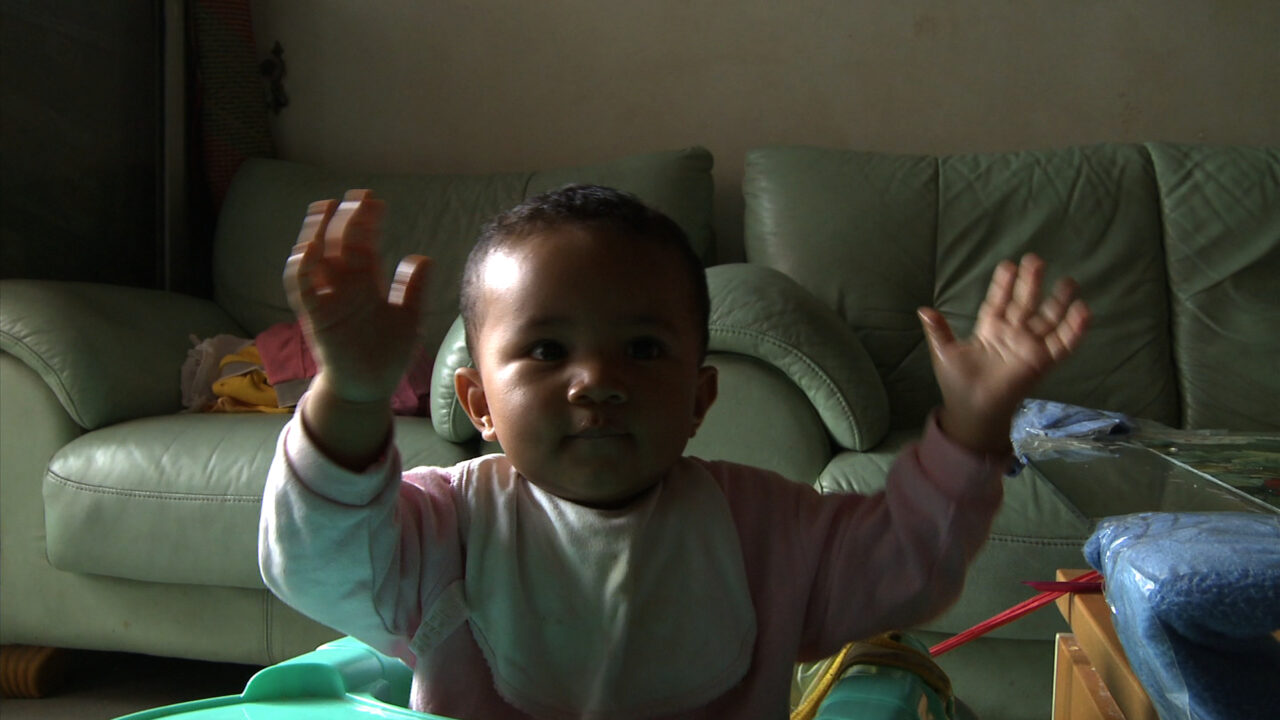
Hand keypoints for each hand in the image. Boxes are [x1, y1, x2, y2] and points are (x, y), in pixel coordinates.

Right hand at [283, 189, 431, 404]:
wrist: (370, 387)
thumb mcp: (408, 317)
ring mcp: (328, 300)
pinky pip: (301, 289)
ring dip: (318, 233)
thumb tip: (423, 257)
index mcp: (366, 283)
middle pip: (339, 244)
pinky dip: (301, 268)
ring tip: (325, 209)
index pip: (363, 243)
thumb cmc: (387, 352)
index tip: (376, 202)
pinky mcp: (315, 317)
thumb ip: (413, 289)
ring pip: (315, 258)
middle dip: (347, 219)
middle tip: (357, 198)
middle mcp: (344, 287)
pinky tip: (309, 249)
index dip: (368, 222)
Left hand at [917, 254, 1089, 452]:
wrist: (971, 410)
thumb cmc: (957, 382)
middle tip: (1036, 260)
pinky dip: (1074, 329)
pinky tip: (1083, 311)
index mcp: (989, 328)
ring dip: (1059, 301)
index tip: (1009, 265)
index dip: (1004, 284)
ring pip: (1048, 319)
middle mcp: (1012, 334)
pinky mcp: (1042, 362)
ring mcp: (1029, 346)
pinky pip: (1062, 344)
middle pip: (1025, 303)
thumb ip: (938, 330)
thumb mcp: (944, 352)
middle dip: (1030, 283)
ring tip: (1069, 282)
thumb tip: (922, 309)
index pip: (999, 300)